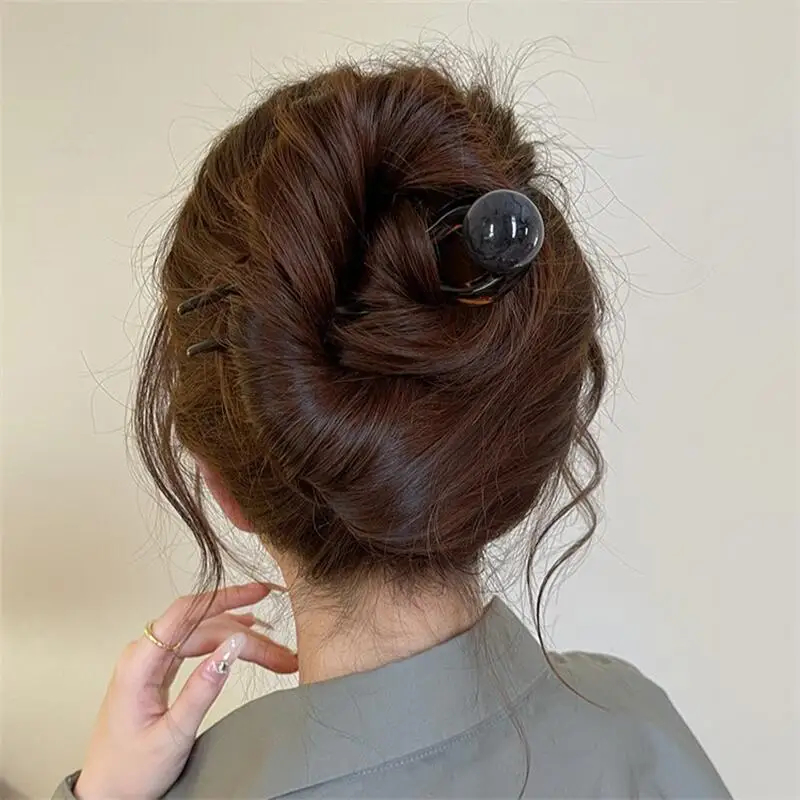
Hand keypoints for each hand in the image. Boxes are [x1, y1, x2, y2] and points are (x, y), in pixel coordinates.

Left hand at [73, 582, 296, 799]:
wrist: (105, 797)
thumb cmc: (129, 773)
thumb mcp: (173, 735)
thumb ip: (203, 688)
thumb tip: (233, 648)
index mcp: (139, 663)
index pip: (187, 612)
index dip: (225, 596)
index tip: (258, 592)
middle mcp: (144, 654)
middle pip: (205, 628)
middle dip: (248, 636)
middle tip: (282, 653)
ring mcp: (152, 661)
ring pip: (205, 636)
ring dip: (241, 641)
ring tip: (276, 653)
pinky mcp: (159, 671)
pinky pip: (196, 646)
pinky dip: (224, 644)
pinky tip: (245, 640)